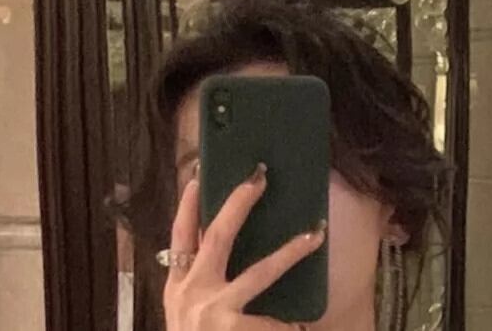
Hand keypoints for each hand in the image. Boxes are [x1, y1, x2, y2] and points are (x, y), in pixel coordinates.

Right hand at [164, 163, 325, 329]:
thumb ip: (200, 287)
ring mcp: (213, 312)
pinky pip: (277, 320)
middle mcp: (191, 294)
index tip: (199, 176)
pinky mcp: (234, 328)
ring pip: (261, 271)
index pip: (179, 238)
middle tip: (260, 177)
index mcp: (176, 290)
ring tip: (315, 234)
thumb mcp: (185, 317)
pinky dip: (288, 325)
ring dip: (291, 250)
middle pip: (217, 236)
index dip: (187, 206)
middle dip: (239, 203)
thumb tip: (219, 252)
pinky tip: (298, 328)